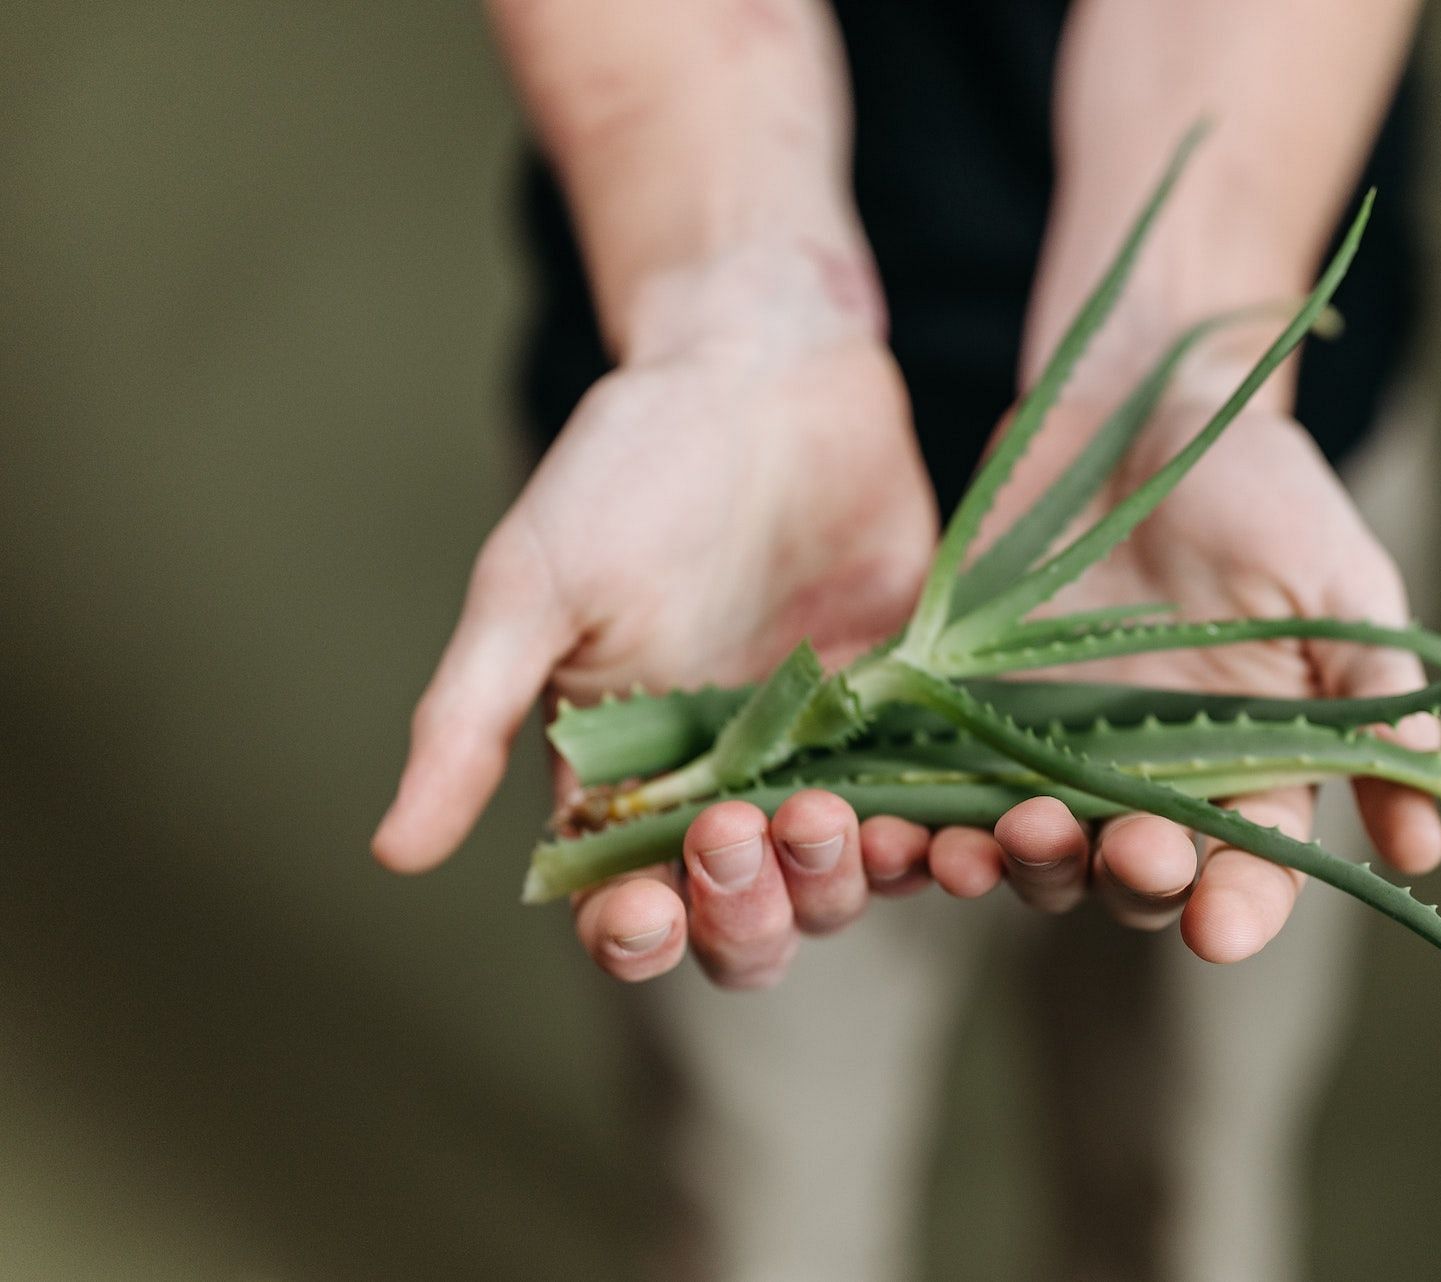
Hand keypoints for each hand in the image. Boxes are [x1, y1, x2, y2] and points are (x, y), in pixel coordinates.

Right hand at [373, 248, 937, 987]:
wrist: (765, 369)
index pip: (627, 907)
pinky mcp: (917, 716)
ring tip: (838, 819)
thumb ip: (470, 720)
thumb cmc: (627, 468)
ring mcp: (829, 758)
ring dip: (844, 881)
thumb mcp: (532, 587)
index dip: (637, 934)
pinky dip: (954, 839)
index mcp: (624, 779)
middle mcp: (729, 789)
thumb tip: (391, 850)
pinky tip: (966, 830)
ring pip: (846, 883)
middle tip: (745, 832)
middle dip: (747, 911)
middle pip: (747, 923)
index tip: (647, 908)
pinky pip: (941, 808)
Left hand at [886, 362, 1440, 961]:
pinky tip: (899, 830)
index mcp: (1250, 764)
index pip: (1251, 869)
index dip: (1240, 908)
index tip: (1221, 929)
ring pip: (1033, 852)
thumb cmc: (1259, 487)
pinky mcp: (967, 713)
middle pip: (1136, 878)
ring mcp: (1052, 750)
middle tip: (1126, 852)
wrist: (1139, 403)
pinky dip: (918, 826)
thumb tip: (1425, 844)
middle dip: (1131, 880)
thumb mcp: (1336, 581)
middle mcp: (1150, 778)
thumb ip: (1371, 697)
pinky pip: (938, 792)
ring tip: (996, 846)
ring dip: (1017, 866)